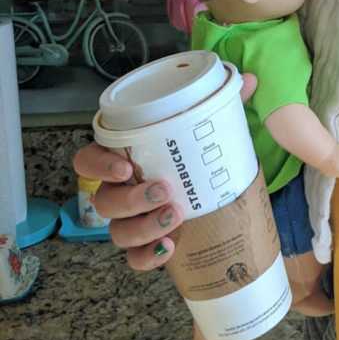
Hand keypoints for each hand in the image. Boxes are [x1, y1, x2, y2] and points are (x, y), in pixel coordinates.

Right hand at [72, 72, 257, 271]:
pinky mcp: (147, 245)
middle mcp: (120, 190)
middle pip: (104, 201)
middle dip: (131, 198)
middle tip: (165, 189)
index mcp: (124, 158)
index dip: (98, 165)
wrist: (215, 194)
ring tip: (175, 216)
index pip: (87, 160)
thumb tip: (249, 80)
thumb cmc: (197, 155)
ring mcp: (131, 221)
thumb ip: (223, 104)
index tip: (125, 165)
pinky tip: (170, 246)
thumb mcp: (207, 128)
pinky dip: (148, 256)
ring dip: (143, 227)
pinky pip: (135, 259)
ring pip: (118, 232)